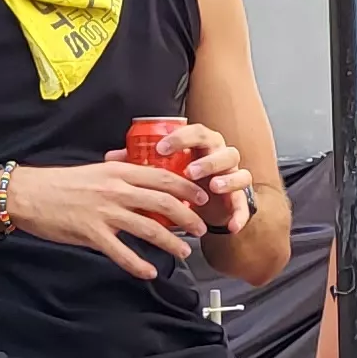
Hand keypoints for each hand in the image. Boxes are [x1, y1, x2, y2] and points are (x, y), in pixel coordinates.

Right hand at [7, 161, 205, 278]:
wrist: (27, 195)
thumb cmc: (60, 183)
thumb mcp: (94, 170)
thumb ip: (118, 171)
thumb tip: (138, 169)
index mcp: (118, 172)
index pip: (163, 178)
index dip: (187, 189)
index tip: (203, 198)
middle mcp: (116, 190)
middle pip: (163, 203)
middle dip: (188, 218)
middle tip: (201, 229)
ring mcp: (104, 213)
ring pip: (148, 229)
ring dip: (170, 243)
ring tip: (184, 252)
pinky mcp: (91, 233)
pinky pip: (121, 252)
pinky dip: (138, 264)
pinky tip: (150, 272)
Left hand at [107, 121, 254, 232]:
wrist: (206, 200)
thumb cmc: (182, 178)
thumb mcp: (162, 169)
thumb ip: (141, 161)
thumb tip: (112, 156)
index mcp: (202, 145)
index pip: (196, 132)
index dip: (180, 138)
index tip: (161, 148)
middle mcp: (220, 157)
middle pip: (222, 150)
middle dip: (207, 160)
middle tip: (190, 171)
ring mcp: (232, 177)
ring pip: (239, 172)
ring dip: (227, 180)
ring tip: (214, 187)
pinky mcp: (239, 198)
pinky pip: (244, 205)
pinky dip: (240, 215)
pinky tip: (232, 225)